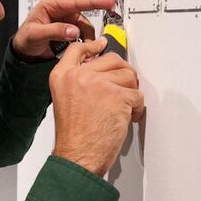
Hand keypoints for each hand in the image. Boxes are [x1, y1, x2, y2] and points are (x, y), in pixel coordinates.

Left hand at [12, 0, 113, 60]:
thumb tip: (74, 31)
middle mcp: (63, 8)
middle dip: (101, 0)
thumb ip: (55, 31)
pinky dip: (89, 39)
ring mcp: (69, 17)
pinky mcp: (73, 27)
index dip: (95, 1)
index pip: (77, 0)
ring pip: (89, 20)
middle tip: (113, 6)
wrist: (24, 50)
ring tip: (87, 47)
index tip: (109, 1)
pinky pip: (86, 31)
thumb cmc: (25, 39)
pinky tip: (84, 48)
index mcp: (52, 4)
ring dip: (91, 34)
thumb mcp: (35, 34)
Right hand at [49, 38, 144, 175]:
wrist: (77, 155)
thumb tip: (102, 71)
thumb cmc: (73, 135)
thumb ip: (78, 81)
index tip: (102, 45)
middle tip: (123, 89)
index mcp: (63, 75)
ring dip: (131, 93)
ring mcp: (99, 84)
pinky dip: (137, 107)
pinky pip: (137, 95)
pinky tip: (127, 117)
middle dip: (122, 74)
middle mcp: (79, 75)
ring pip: (128, 76)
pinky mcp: (118, 96)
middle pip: (112, 59)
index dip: (94, 46)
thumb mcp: (65, 99)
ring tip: (123, 108)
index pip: (78, 49)